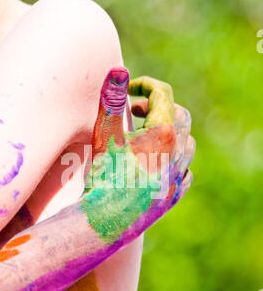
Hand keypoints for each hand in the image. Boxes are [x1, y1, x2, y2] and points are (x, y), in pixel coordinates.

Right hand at [81, 68, 194, 243]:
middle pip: (180, 116)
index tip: (129, 88)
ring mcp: (177, 176)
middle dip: (158, 108)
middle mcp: (177, 153)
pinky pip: (185, 171)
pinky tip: (156, 164)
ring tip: (145, 136)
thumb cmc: (103, 177)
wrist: (105, 221)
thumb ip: (112, 100)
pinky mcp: (173, 195)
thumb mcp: (104, 135)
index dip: (145, 84)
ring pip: (188, 144)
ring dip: (170, 133)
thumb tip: (119, 69)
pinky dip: (175, 160)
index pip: (162, 94)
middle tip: (134, 112)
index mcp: (163, 133)